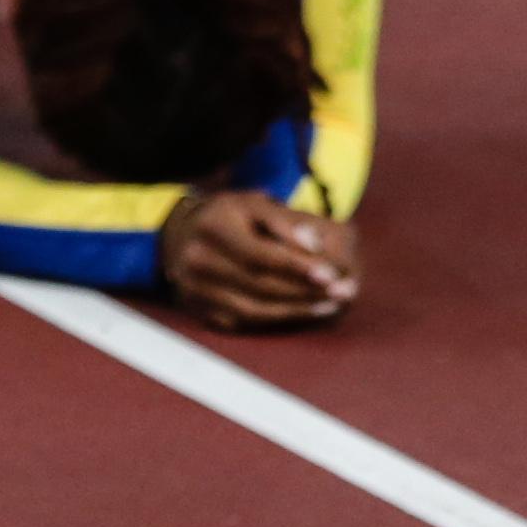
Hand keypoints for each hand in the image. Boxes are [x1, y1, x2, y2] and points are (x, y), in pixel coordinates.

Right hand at [160, 190, 357, 330]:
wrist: (184, 234)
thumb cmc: (236, 217)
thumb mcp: (260, 204)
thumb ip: (291, 223)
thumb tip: (315, 250)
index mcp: (212, 225)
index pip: (258, 253)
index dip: (296, 267)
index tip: (331, 275)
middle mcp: (195, 258)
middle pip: (258, 284)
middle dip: (304, 291)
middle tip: (341, 293)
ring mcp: (194, 287)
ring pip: (253, 309)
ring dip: (297, 311)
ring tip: (331, 305)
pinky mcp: (199, 309)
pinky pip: (244, 322)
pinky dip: (279, 320)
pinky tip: (304, 312)